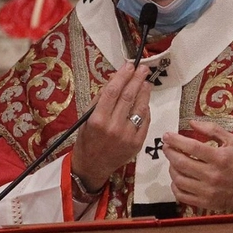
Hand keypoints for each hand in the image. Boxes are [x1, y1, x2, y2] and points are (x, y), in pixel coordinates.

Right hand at [70, 63, 150, 188]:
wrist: (92, 166)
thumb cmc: (87, 140)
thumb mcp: (87, 118)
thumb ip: (100, 99)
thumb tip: (115, 79)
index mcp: (97, 120)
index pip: (113, 91)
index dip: (123, 76)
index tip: (129, 66)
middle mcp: (113, 127)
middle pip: (128, 97)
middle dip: (137, 80)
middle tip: (142, 69)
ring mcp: (127, 136)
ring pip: (140, 108)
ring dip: (144, 92)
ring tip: (145, 82)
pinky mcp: (137, 143)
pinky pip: (145, 121)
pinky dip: (145, 109)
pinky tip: (145, 101)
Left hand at [162, 119, 232, 212]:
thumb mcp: (232, 142)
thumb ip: (213, 130)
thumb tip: (192, 123)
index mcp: (220, 158)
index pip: (192, 147)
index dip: (176, 140)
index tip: (167, 136)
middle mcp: (212, 175)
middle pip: (181, 163)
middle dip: (170, 152)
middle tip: (167, 147)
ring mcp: (207, 190)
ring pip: (179, 179)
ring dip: (171, 168)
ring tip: (173, 162)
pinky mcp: (204, 202)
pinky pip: (181, 194)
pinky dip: (175, 186)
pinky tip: (178, 179)